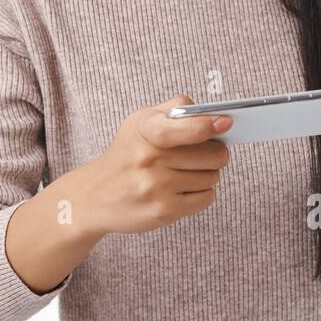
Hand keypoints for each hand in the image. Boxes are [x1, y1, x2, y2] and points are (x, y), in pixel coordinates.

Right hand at [72, 95, 231, 235]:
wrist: (95, 195)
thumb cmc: (126, 153)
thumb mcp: (140, 122)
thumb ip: (174, 109)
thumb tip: (212, 115)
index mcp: (146, 131)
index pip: (185, 127)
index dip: (208, 125)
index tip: (225, 123)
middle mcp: (150, 159)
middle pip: (213, 154)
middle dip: (216, 153)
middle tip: (204, 153)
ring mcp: (157, 188)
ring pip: (213, 177)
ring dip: (208, 174)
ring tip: (186, 172)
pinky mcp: (164, 211)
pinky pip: (206, 198)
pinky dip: (202, 192)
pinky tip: (184, 188)